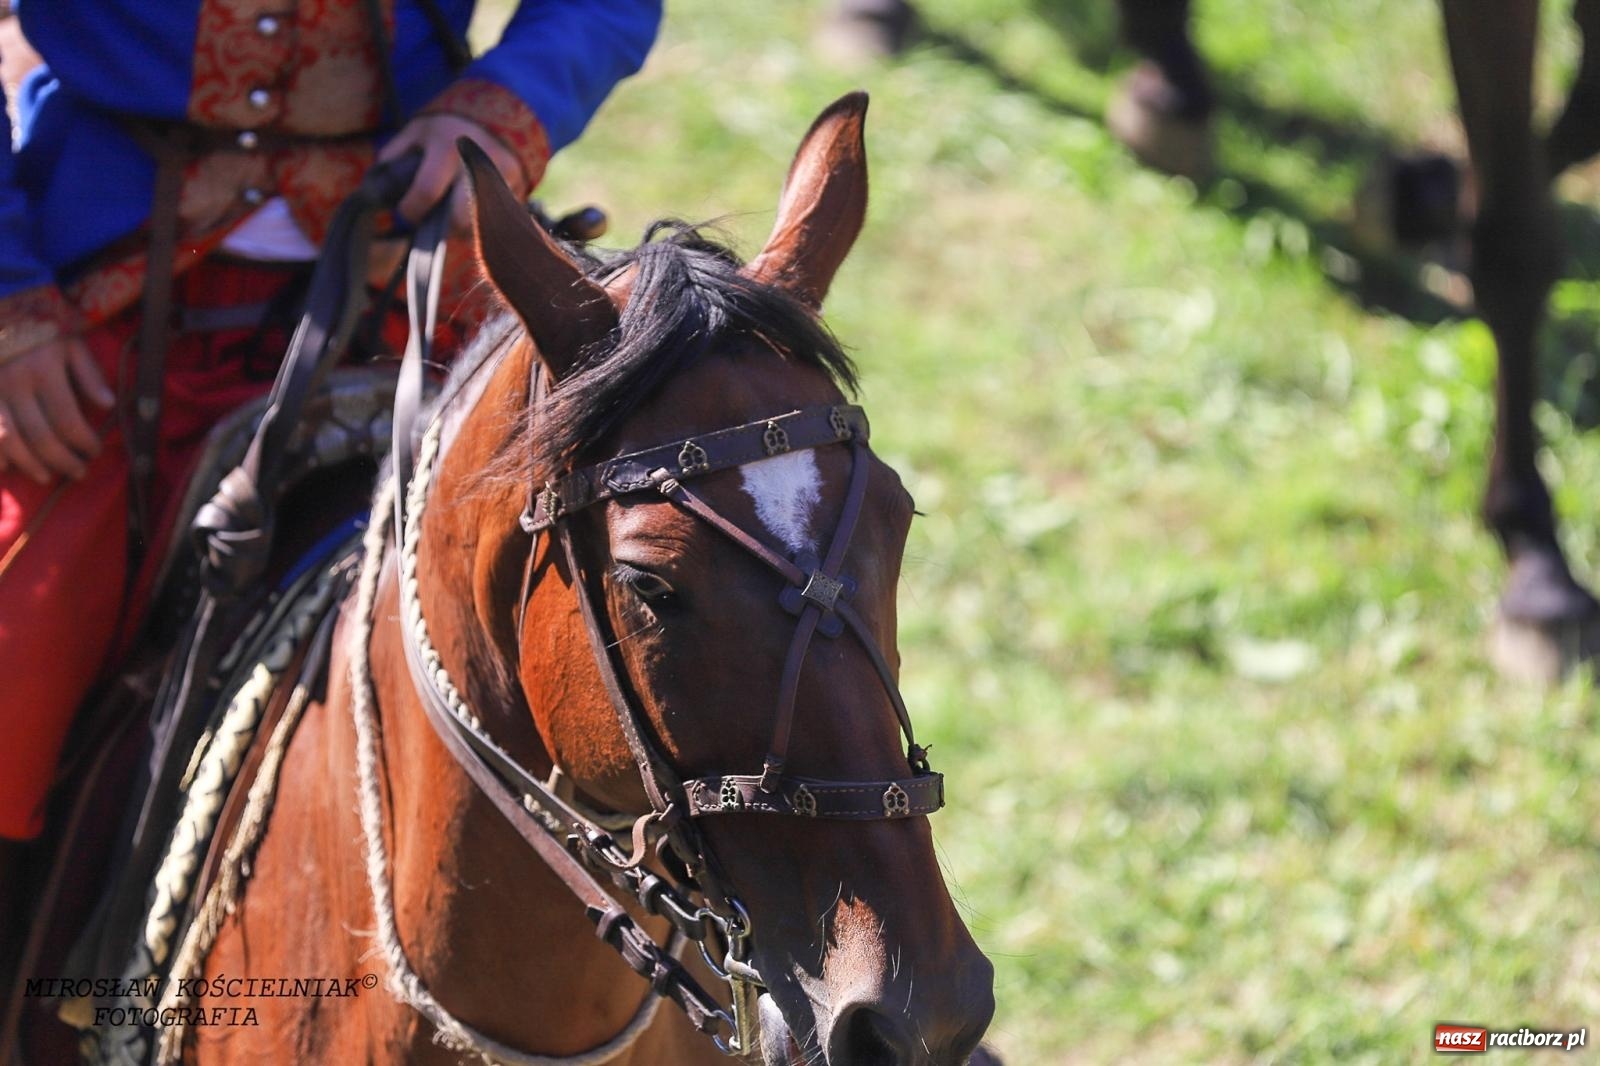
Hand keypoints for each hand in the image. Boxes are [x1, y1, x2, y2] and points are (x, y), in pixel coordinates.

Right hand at [0, 335, 113, 483]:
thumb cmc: (42, 328)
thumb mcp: (71, 344)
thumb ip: (89, 375)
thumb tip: (107, 405)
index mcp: (44, 372)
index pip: (68, 420)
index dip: (84, 442)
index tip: (96, 451)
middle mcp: (15, 384)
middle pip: (41, 436)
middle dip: (62, 460)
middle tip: (79, 472)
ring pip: (10, 440)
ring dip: (30, 463)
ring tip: (47, 476)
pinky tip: (7, 467)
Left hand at [377, 113, 525, 232]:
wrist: (494, 111)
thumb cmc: (446, 126)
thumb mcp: (416, 132)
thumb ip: (394, 157)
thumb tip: (377, 190)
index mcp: (447, 146)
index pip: (426, 192)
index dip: (411, 210)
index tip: (407, 212)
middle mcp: (477, 162)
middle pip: (461, 220)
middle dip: (443, 229)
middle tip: (433, 222)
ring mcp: (503, 175)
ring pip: (481, 226)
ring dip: (463, 228)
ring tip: (452, 215)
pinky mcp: (520, 185)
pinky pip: (497, 218)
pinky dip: (482, 220)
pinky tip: (473, 207)